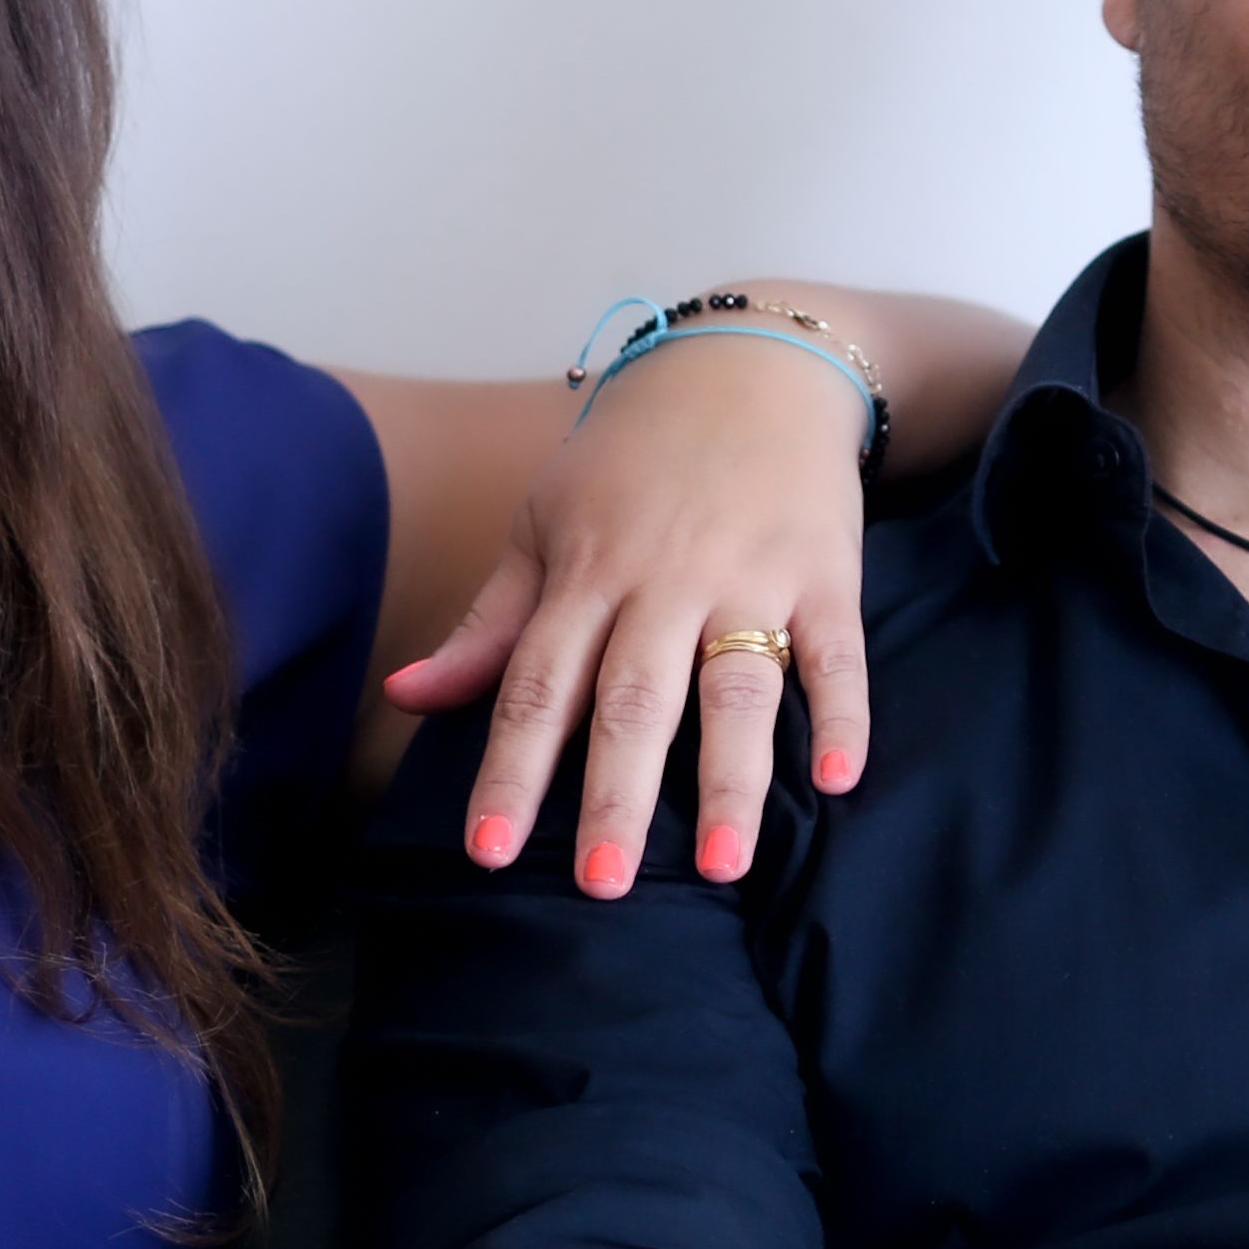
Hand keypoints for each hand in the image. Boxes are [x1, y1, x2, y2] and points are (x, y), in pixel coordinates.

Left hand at [381, 330, 875, 898]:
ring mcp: (750, 578)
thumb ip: (490, 623)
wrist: (750, 363)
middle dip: (615, 794)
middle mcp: (665, 581)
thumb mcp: (546, 523)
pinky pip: (836, 654)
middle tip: (600, 884)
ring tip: (722, 867)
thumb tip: (408, 698)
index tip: (487, 854)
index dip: (510, 771)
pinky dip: (841, 715)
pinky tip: (834, 780)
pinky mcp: (824, 574)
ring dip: (729, 781)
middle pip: (633, 700)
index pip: (536, 686)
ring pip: (735, 690)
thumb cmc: (632, 459)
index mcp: (586, 574)